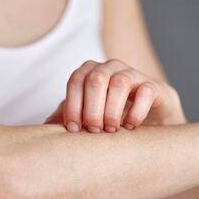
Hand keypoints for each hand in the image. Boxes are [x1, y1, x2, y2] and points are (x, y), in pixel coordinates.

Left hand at [45, 59, 185, 131]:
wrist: (148, 119)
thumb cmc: (110, 116)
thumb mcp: (87, 116)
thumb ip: (67, 117)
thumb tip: (43, 129)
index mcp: (90, 72)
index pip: (75, 81)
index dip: (72, 105)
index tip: (73, 130)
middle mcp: (110, 68)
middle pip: (95, 79)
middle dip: (92, 109)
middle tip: (94, 131)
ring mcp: (133, 74)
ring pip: (120, 82)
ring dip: (112, 110)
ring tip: (111, 130)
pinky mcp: (154, 86)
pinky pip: (146, 92)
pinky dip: (136, 111)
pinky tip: (130, 127)